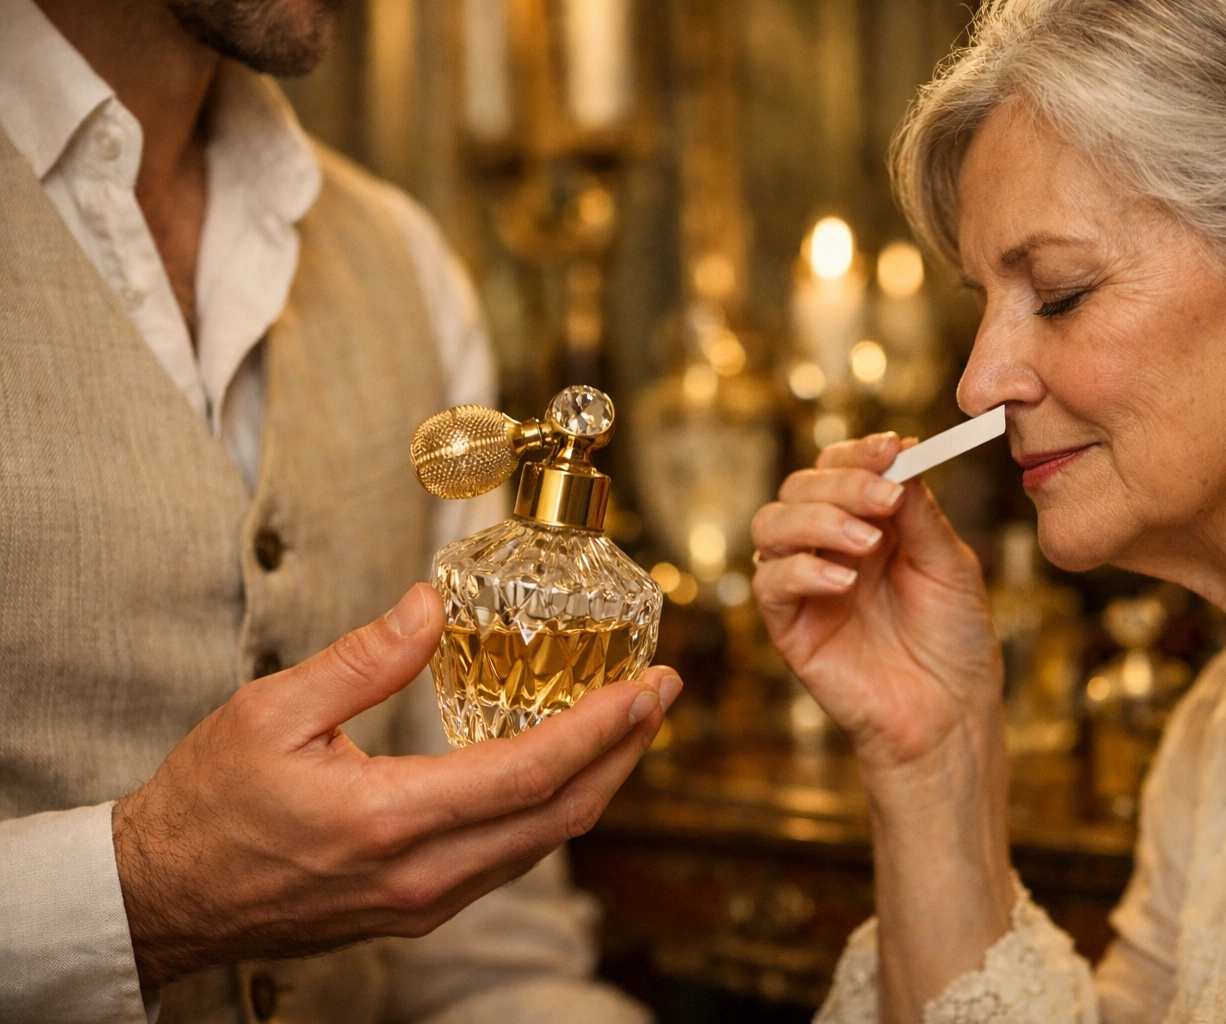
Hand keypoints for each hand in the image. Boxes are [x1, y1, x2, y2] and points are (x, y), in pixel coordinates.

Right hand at [111, 583, 679, 989]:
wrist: (161, 897)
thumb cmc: (207, 804)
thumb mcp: (271, 710)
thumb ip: (363, 658)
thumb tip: (430, 605)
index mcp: (388, 821)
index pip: (530, 774)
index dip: (602, 730)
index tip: (648, 687)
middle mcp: (421, 875)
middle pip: (560, 818)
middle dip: (624, 754)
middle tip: (661, 698)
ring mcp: (423, 902)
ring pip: (542, 845)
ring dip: (597, 784)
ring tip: (628, 726)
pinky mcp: (418, 909)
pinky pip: (510, 860)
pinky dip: (552, 810)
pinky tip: (564, 771)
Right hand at [751, 433, 1014, 1016]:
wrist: (950, 716)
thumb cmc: (957, 643)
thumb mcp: (951, 566)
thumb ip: (920, 515)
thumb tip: (898, 458)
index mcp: (871, 524)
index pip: (841, 467)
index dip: (859, 452)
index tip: (893, 450)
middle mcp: (830, 547)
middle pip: (800, 487)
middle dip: (840, 484)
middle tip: (884, 500)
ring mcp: (806, 586)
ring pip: (772, 524)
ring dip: (817, 522)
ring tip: (866, 544)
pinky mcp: (789, 626)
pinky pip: (769, 582)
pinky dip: (801, 570)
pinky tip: (843, 582)